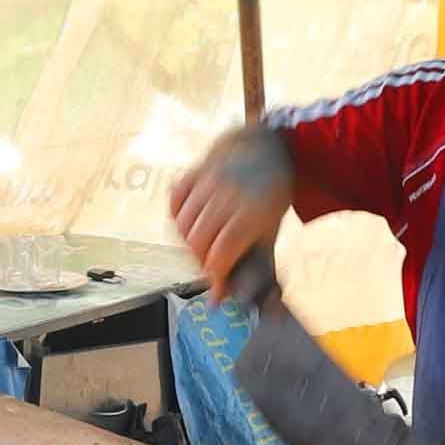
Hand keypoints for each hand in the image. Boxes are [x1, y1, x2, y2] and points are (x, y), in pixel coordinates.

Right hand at [169, 126, 292, 301]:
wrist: (265, 148)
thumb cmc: (270, 196)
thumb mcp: (271, 231)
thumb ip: (256, 267)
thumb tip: (239, 297)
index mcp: (252, 213)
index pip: (222, 254)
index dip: (215, 275)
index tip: (216, 286)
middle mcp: (228, 196)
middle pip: (198, 242)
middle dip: (201, 261)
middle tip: (211, 265)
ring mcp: (209, 182)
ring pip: (183, 226)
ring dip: (188, 244)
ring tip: (202, 247)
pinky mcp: (194, 172)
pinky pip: (174, 203)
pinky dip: (177, 220)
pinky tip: (190, 226)